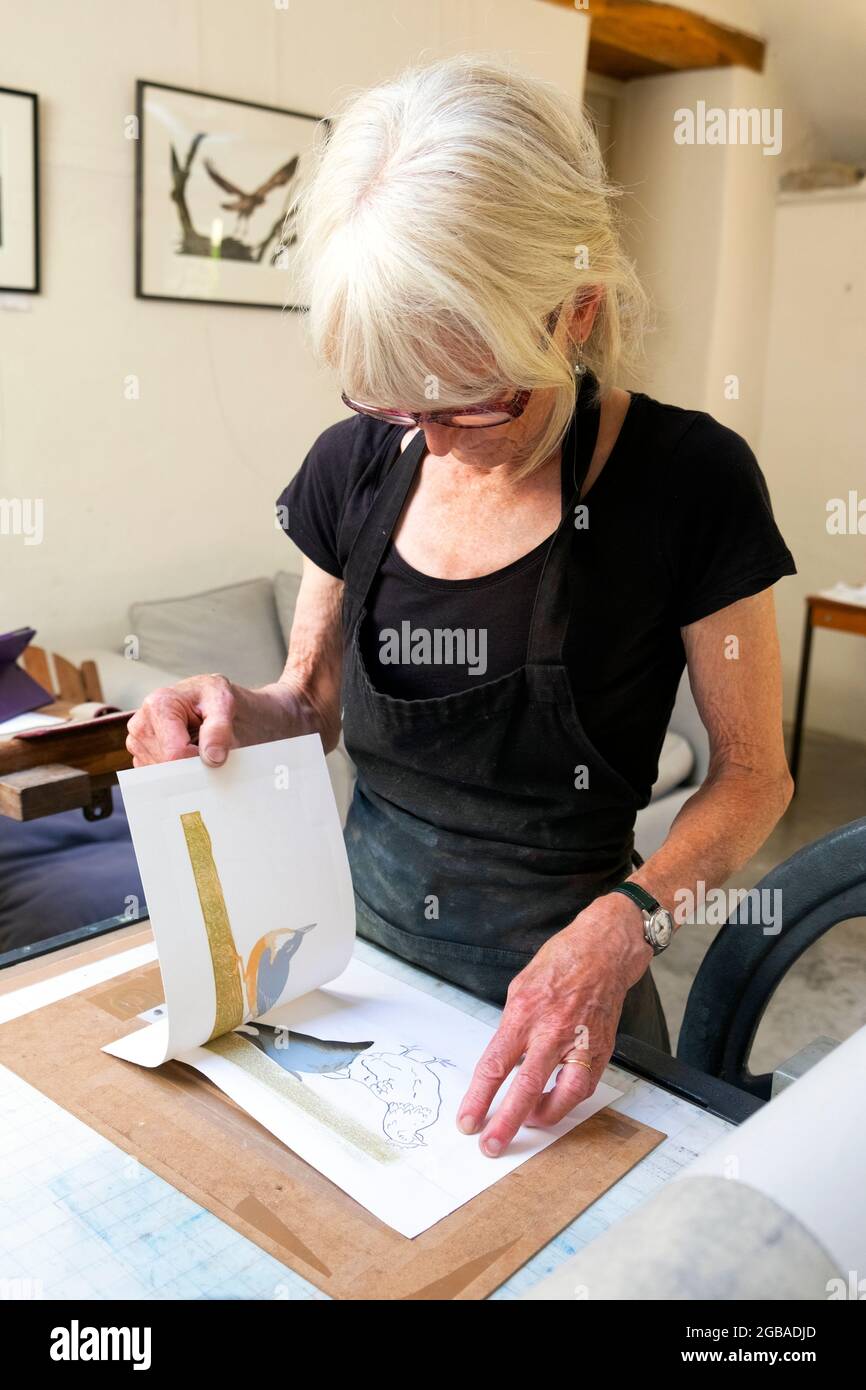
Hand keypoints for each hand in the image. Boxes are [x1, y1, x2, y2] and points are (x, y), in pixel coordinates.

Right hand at [125, 675, 292, 767]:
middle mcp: (141, 725)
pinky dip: (177, 775)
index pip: (176, 754)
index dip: (200, 761)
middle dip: (192, 767)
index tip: (214, 754)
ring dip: (184, 771)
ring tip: (196, 750)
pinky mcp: (140, 758)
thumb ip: (219, 730)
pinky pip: (158, 781)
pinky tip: (187, 758)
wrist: (208, 701)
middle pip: (168, 768)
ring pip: (162, 778)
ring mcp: (137, 744)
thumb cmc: (213, 698)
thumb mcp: (223, 703)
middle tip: (207, 751)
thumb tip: (213, 758)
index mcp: (158, 705)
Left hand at [457, 894, 652, 1155]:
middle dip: (506, 1122)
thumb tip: (501, 1063)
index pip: (495, 1065)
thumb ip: (511, 1028)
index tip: (468, 1121)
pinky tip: (554, 1106)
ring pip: (563, 1095)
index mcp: (524, 1013)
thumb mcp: (520, 990)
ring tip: (527, 1126)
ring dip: (543, 1118)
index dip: (479, 1098)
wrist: (603, 952)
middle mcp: (552, 1030)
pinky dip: (567, 1101)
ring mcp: (580, 1041)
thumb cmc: (559, 965)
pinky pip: (583, 1086)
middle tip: (491, 1146)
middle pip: (526, 1087)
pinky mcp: (601, 1049)